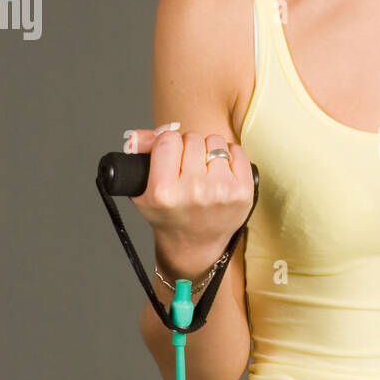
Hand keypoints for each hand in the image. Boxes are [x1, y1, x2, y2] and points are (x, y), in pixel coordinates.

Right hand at [123, 123, 254, 269]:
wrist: (195, 244)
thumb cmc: (170, 214)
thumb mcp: (143, 190)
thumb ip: (139, 156)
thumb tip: (137, 135)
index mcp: (163, 191)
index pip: (168, 139)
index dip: (168, 143)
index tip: (170, 155)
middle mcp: (193, 191)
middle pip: (192, 138)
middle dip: (189, 148)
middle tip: (187, 167)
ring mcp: (221, 191)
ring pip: (215, 142)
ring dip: (209, 151)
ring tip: (203, 170)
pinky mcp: (243, 191)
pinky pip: (237, 151)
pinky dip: (230, 155)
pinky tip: (221, 171)